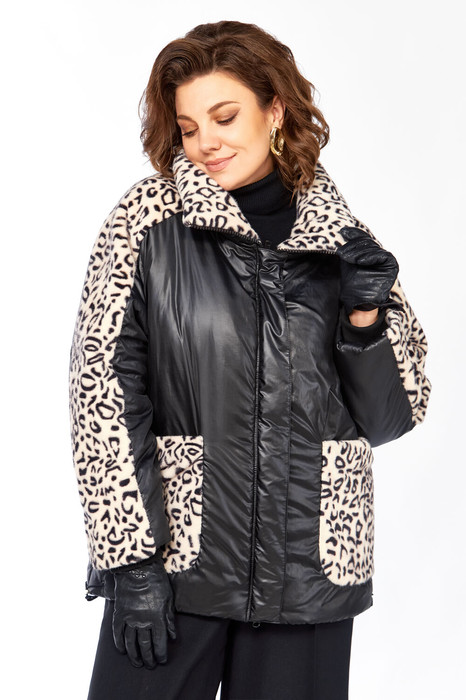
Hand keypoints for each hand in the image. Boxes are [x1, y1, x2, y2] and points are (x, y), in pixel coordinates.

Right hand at [112, 551, 176, 668]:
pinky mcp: (119, 613)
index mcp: (157, 618)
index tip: (162, 660)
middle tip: (150, 665)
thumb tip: (173, 636)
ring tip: (137, 662)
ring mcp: (129, 618)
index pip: (160, 643)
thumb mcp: (168, 599)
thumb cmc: (156, 581)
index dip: (161, 655)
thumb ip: (169, 619)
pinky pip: (117, 633)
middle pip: (145, 646)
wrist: (137, 567)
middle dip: (148, 658)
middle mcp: (142, 621)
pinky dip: (119, 643)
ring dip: (134, 655)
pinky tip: (122, 650)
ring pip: (130, 643)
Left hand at [336, 227, 398, 313]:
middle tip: (342, 254)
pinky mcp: (392, 266)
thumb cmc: (353, 283)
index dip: (354, 234)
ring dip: (359, 253)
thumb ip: (349, 248)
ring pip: (373, 249)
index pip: (363, 239)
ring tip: (348, 259)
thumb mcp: (348, 262)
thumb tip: (344, 230)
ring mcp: (386, 260)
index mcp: (370, 252)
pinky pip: (383, 256)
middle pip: (367, 243)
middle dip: (353, 247)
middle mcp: (379, 254)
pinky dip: (371, 257)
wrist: (358, 300)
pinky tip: (360, 261)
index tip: (343, 232)